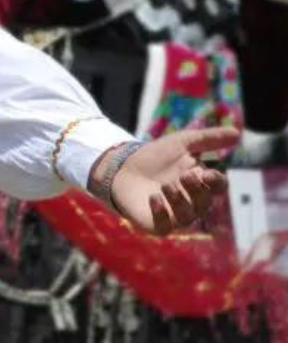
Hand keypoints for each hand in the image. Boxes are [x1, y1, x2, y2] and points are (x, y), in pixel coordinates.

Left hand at [101, 127, 237, 233]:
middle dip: (197, 190)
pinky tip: (154, 198)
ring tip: (166, 185)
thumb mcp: (181, 142)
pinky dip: (161, 215)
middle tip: (185, 176)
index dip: (216, 182)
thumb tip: (238, 132)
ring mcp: (174, 215)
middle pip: (205, 202)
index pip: (218, 186)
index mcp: (201, 183)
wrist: (122, 166)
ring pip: (187, 216)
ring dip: (179, 201)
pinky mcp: (155, 224)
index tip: (207, 173)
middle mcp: (192, 202)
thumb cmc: (155, 156)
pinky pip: (165, 227)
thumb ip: (208, 138)